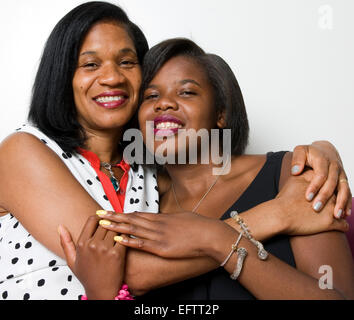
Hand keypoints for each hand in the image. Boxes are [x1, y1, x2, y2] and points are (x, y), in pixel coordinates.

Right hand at [58, 216, 125, 299]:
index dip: (100, 217)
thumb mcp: (72, 261)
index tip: (104, 219)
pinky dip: (125, 236)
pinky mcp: (117, 253)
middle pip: (105, 223)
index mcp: (82, 244)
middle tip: (114, 225)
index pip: (92, 219)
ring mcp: (105, 249)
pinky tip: (124, 239)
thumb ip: (65, 242)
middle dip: (110, 223)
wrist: (102, 292)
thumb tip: (60, 227)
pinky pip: (123, 237)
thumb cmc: (88, 277)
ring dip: (118, 228)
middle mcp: (93, 245)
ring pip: (115, 228)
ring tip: (120, 231)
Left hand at [96, 211, 231, 258]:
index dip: (123, 213)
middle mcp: (157, 224)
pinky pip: (142, 243)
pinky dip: (128, 240)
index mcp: (162, 218)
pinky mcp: (161, 247)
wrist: (209, 234)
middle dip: (114, 216)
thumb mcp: (181, 218)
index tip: (112, 210)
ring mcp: (158, 236)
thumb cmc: (198, 225)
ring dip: (116, 226)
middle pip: (131, 219)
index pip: (138, 214)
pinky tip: (118, 238)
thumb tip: (162, 218)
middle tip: (99, 213)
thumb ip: (168, 219)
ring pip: (133, 229)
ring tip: (102, 223)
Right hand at [276, 170, 349, 235]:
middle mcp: (330, 193)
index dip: (332, 189)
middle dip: (339, 201)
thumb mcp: (294, 180)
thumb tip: (309, 172)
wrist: (280, 214)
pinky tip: (341, 227)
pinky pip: (344, 225)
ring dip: (341, 213)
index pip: (332, 183)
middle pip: (339, 196)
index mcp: (321, 182)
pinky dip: (343, 226)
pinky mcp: (331, 222)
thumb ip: (305, 174)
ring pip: (342, 210)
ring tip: (339, 217)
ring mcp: (331, 207)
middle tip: (337, 206)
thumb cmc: (284, 199)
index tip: (332, 193)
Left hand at [291, 141, 351, 217]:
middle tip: (316, 208)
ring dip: (341, 202)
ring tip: (336, 215)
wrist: (325, 150)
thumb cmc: (309, 153)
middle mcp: (335, 167)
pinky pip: (348, 192)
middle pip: (332, 183)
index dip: (315, 186)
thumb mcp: (301, 151)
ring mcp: (341, 174)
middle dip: (325, 197)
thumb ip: (297, 159)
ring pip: (344, 189)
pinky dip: (347, 203)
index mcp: (323, 160)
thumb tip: (295, 171)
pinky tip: (344, 214)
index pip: (320, 174)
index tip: (307, 197)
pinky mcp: (344, 181)